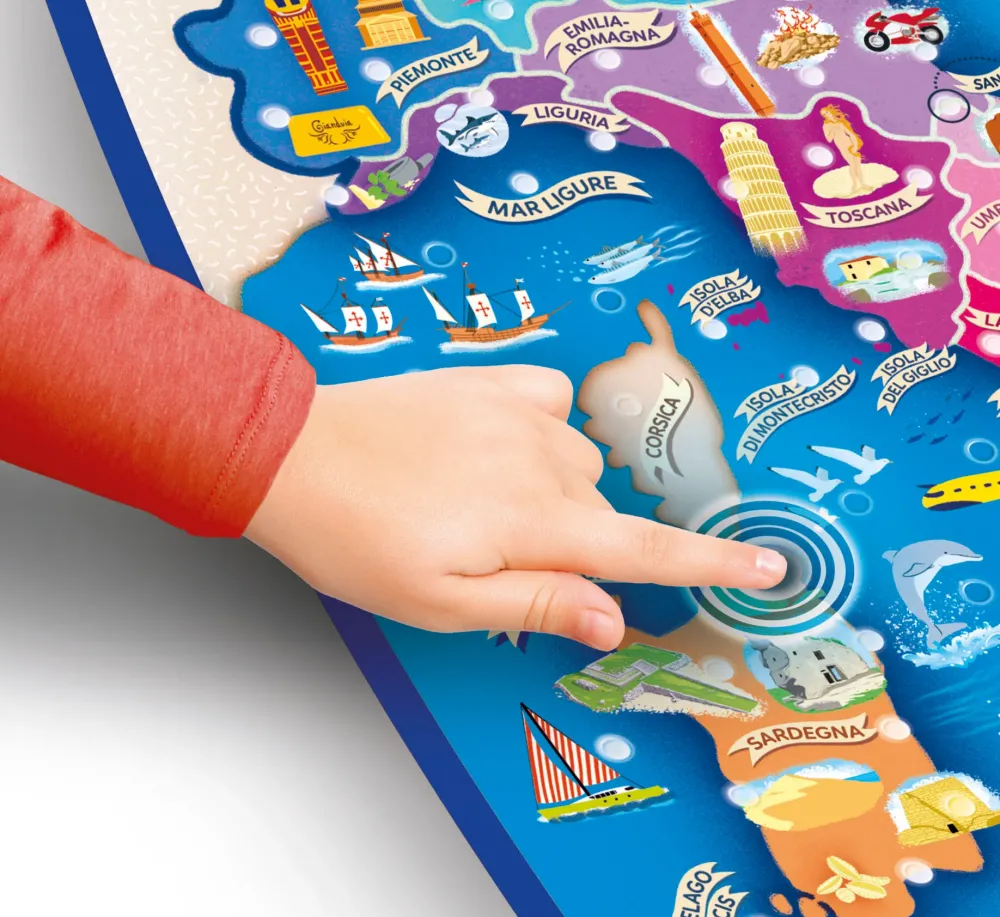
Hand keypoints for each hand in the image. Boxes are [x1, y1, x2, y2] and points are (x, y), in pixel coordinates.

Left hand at [245, 366, 784, 649]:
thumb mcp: (444, 602)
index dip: (713, 564)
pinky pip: (553, 402)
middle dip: (567, 539)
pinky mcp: (493, 379)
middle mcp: (542, 460)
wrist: (294, 452)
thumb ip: (539, 605)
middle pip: (599, 511)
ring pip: (577, 463)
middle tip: (488, 550)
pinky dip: (543, 431)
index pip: (645, 552)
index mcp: (535, 524)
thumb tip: (615, 620)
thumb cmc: (358, 540)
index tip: (770, 567)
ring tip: (472, 498)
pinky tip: (497, 443)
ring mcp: (519, 411)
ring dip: (549, 490)